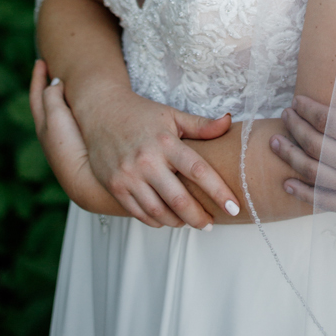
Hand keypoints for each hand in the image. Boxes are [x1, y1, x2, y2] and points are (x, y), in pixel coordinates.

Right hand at [31, 61, 237, 229]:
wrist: (101, 111)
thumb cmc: (141, 114)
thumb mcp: (172, 115)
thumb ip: (201, 125)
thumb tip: (227, 122)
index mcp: (165, 142)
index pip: (198, 171)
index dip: (218, 192)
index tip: (234, 207)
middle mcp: (146, 160)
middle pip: (179, 200)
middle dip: (199, 217)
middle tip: (211, 224)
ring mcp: (128, 176)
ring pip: (159, 212)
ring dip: (178, 222)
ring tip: (190, 222)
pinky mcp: (115, 187)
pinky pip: (139, 213)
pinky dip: (156, 221)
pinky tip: (167, 219)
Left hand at [269, 68, 335, 217]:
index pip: (325, 119)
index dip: (306, 109)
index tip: (297, 101)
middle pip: (314, 143)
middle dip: (294, 127)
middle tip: (285, 116)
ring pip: (312, 170)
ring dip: (289, 156)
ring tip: (275, 142)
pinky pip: (323, 201)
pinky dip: (302, 193)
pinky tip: (288, 183)